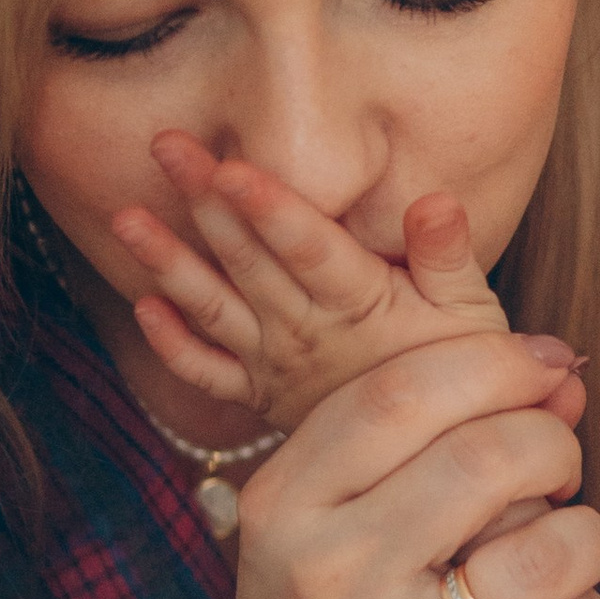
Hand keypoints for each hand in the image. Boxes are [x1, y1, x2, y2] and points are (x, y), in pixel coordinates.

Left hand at [111, 137, 583, 441]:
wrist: (445, 455)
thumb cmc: (465, 371)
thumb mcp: (474, 315)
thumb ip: (449, 257)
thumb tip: (436, 201)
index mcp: (362, 306)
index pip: (312, 251)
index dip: (272, 211)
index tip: (231, 169)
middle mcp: (310, 333)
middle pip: (250, 261)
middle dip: (206, 201)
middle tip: (165, 143)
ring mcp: (278, 365)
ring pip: (216, 309)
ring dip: (169, 264)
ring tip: (125, 218)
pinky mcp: (263, 394)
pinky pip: (209, 374)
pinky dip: (174, 346)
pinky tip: (144, 307)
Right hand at [195, 330, 599, 598]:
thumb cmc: (324, 596)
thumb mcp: (323, 501)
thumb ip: (421, 426)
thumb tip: (563, 371)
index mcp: (288, 502)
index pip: (405, 393)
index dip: (498, 361)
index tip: (544, 367)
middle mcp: (330, 576)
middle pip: (487, 460)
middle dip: (552, 443)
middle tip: (556, 464)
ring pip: (549, 558)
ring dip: (589, 536)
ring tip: (572, 547)